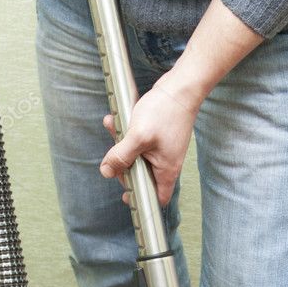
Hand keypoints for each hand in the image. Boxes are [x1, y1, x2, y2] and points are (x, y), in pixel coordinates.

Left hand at [100, 72, 199, 206]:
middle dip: (123, 165)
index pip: (157, 198)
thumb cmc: (165, 112)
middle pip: (141, 176)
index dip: (142, 198)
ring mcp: (162, 150)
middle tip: (113, 155)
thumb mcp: (138, 136)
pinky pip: (138, 143)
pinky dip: (127, 134)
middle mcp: (166, 164)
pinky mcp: (158, 138)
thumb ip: (121, 156)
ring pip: (136, 156)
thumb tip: (106, 172)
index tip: (127, 194)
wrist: (181, 87)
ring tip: (113, 127)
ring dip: (121, 145)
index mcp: (166, 170)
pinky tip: (118, 120)